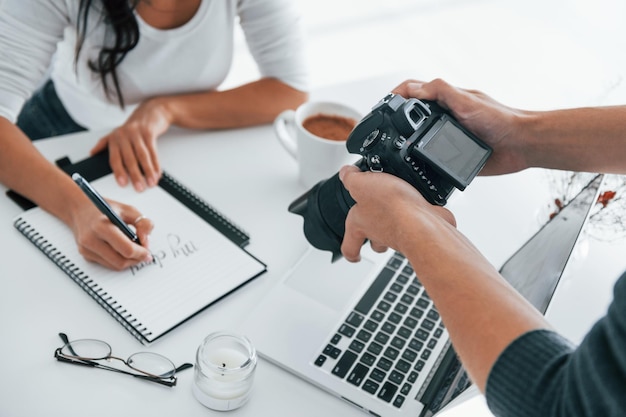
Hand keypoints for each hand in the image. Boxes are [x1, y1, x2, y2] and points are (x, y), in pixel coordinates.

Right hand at [71, 198, 153, 269]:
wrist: (79, 209)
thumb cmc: (105, 209)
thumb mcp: (128, 209)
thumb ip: (143, 223)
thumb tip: (146, 241)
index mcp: (102, 226)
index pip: (126, 249)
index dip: (141, 253)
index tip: (148, 252)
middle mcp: (91, 239)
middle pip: (120, 261)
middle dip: (136, 259)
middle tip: (144, 254)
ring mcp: (86, 249)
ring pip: (114, 265)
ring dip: (128, 261)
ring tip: (134, 251)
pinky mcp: (85, 255)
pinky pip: (107, 264)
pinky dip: (118, 259)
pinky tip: (121, 250)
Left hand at [90, 99, 170, 190]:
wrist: (151, 112)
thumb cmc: (134, 127)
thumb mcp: (116, 133)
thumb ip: (105, 143)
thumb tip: (92, 153)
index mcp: (114, 138)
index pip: (114, 159)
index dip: (119, 172)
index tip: (123, 184)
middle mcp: (123, 135)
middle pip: (129, 159)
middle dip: (135, 175)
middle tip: (139, 188)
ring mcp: (137, 133)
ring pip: (142, 156)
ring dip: (148, 171)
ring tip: (151, 182)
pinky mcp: (149, 132)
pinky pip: (153, 151)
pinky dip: (156, 164)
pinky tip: (157, 172)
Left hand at [339, 165, 455, 261]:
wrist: (423, 220)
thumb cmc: (391, 207)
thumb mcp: (361, 184)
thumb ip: (350, 178)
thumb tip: (345, 173)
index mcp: (360, 225)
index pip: (349, 247)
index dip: (351, 252)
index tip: (354, 255)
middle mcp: (380, 233)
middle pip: (376, 243)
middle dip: (376, 237)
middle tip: (377, 227)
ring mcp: (401, 234)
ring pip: (396, 236)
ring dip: (397, 224)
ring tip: (399, 207)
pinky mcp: (422, 228)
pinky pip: (418, 223)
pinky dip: (418, 215)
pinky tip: (418, 202)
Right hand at [392, 78, 528, 175]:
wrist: (520, 145)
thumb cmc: (502, 119)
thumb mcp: (467, 101)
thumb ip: (441, 92)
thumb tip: (413, 89)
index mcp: (446, 100)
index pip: (414, 92)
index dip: (397, 96)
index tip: (383, 105)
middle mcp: (446, 117)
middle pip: (412, 115)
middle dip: (395, 118)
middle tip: (382, 126)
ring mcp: (448, 137)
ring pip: (419, 138)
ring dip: (406, 140)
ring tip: (392, 145)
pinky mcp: (453, 157)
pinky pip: (432, 159)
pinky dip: (421, 160)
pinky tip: (414, 163)